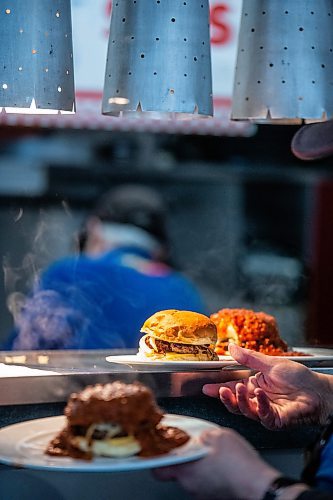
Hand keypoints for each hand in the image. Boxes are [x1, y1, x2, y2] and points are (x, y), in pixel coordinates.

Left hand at [153, 428, 279, 499]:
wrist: (258, 485)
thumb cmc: (238, 463)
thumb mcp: (217, 435)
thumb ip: (200, 434)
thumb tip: (194, 434)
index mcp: (186, 468)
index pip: (157, 468)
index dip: (156, 458)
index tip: (157, 448)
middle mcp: (190, 485)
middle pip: (174, 471)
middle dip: (179, 458)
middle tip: (187, 447)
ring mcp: (201, 493)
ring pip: (190, 477)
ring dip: (195, 466)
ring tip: (208, 455)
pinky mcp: (213, 496)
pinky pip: (203, 483)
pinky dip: (206, 474)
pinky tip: (218, 465)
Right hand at [203, 344, 331, 429]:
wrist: (318, 390)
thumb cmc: (299, 378)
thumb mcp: (270, 363)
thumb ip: (249, 357)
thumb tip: (232, 348)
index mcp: (255, 386)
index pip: (232, 388)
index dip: (218, 389)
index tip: (206, 387)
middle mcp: (258, 400)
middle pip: (235, 403)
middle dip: (225, 398)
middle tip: (222, 390)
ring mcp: (266, 411)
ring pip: (245, 411)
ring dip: (241, 400)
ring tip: (241, 388)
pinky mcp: (276, 420)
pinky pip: (263, 416)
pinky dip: (261, 405)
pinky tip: (261, 395)